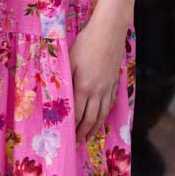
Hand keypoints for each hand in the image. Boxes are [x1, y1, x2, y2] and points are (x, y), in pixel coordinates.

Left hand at [69, 16, 126, 142]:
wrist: (109, 32)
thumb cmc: (86, 43)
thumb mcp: (71, 60)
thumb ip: (65, 79)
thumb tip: (59, 94)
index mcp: (84, 87)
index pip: (78, 114)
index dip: (73, 128)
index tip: (68, 137)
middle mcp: (98, 91)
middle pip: (91, 118)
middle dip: (83, 132)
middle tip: (77, 143)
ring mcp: (108, 87)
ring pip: (102, 113)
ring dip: (96, 127)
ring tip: (90, 136)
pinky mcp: (115, 82)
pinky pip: (110, 103)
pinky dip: (106, 114)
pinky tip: (102, 117)